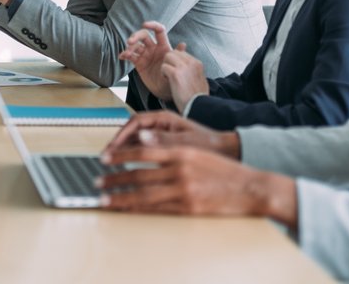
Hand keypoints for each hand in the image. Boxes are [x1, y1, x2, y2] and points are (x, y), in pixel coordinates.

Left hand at [98, 145, 297, 226]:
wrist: (250, 187)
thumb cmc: (222, 169)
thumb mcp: (196, 150)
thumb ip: (169, 145)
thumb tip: (143, 139)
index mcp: (181, 151)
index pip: (142, 151)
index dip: (120, 155)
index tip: (104, 158)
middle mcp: (180, 170)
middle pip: (138, 174)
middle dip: (114, 178)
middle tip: (98, 181)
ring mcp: (183, 190)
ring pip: (143, 194)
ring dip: (120, 197)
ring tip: (104, 198)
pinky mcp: (188, 208)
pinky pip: (157, 209)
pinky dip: (138, 210)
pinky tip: (127, 209)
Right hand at [102, 110, 239, 159]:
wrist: (227, 151)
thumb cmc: (209, 144)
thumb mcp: (186, 143)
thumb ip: (163, 141)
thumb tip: (142, 138)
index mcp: (165, 118)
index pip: (135, 122)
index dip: (121, 135)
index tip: (112, 148)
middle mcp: (161, 125)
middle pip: (132, 131)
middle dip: (118, 144)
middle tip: (107, 158)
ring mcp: (162, 135)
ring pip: (137, 141)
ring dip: (125, 151)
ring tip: (114, 164)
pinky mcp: (164, 145)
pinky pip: (144, 149)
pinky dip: (135, 157)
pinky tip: (129, 168)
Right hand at [118, 21, 176, 101]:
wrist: (165, 91)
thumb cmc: (173, 78)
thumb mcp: (177, 67)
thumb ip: (178, 54)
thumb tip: (183, 44)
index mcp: (164, 46)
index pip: (159, 31)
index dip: (152, 25)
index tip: (144, 25)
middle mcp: (154, 48)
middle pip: (143, 35)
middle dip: (136, 36)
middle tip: (130, 42)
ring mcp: (145, 55)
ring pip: (135, 45)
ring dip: (129, 47)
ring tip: (127, 53)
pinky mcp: (139, 63)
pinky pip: (130, 56)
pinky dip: (125, 54)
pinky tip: (122, 56)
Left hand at [161, 45, 208, 107]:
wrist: (197, 106)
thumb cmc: (197, 97)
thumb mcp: (200, 79)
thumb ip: (193, 69)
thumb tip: (187, 65)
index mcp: (197, 63)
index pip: (182, 53)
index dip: (176, 61)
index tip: (176, 70)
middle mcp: (191, 63)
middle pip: (174, 52)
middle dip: (170, 61)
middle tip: (170, 73)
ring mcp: (183, 67)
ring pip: (168, 56)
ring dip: (166, 66)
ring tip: (169, 77)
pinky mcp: (175, 74)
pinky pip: (164, 67)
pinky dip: (163, 73)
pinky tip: (168, 81)